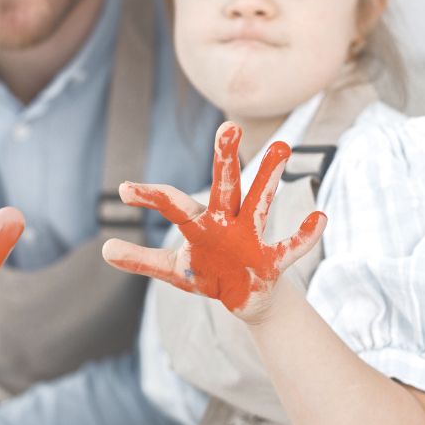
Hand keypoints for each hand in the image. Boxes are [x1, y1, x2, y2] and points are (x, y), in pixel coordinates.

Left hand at [101, 121, 324, 322]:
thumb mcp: (174, 270)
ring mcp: (252, 237)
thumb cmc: (209, 273)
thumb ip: (143, 260)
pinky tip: (319, 218)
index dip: (151, 196)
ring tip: (282, 147)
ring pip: (260, 203)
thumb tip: (105, 250)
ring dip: (269, 178)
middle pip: (225, 185)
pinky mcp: (271, 260)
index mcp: (202, 222)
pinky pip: (290, 248)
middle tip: (228, 127)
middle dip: (225, 158)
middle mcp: (228, 221)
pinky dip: (305, 236)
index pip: (174, 203)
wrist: (245, 297)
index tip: (124, 190)